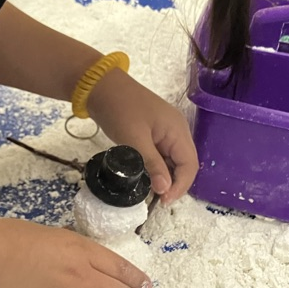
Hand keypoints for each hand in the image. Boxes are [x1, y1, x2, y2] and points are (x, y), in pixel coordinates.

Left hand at [87, 69, 198, 204]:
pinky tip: (144, 177)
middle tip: (155, 200)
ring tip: (149, 192)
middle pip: (184, 164)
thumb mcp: (134, 139)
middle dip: (173, 183)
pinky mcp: (152, 133)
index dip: (180, 186)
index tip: (163, 201)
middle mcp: (176, 131)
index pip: (189, 165)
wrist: (99, 86)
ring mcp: (165, 131)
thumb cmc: (119, 109)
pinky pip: (160, 154)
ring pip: (172, 160)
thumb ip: (152, 165)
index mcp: (177, 130)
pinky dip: (155, 167)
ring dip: (164, 177)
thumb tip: (165, 190)